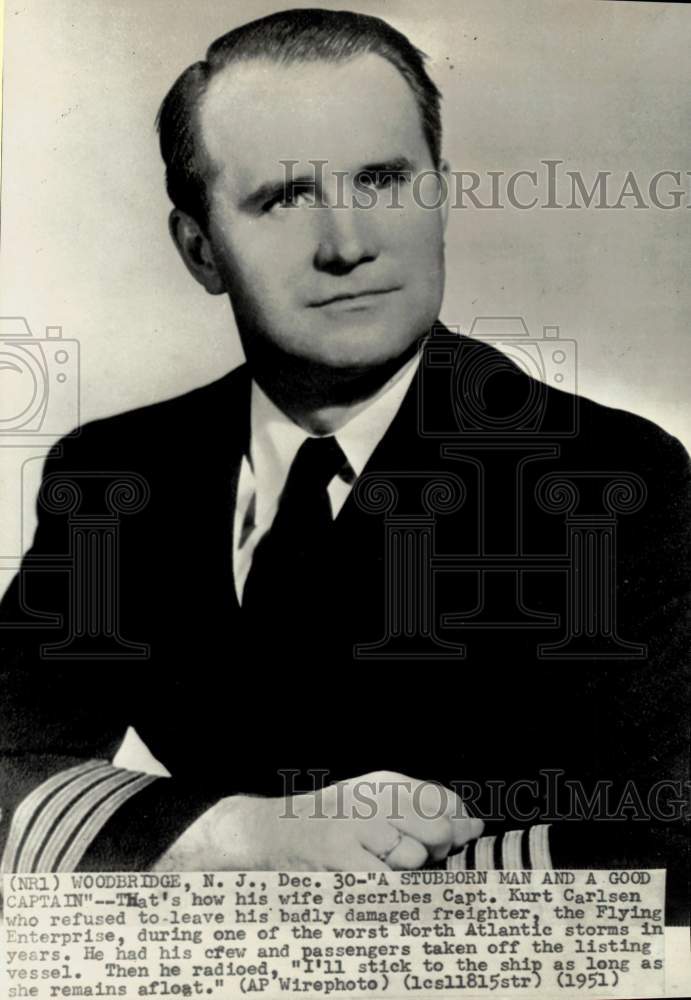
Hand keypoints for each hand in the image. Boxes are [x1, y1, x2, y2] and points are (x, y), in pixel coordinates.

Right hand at [153, 771, 481, 870]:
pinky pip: (390, 886)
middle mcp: (372, 798)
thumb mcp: (375, 801)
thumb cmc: (331, 824)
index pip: (445, 803)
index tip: (454, 840)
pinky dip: (392, 895)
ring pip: (414, 858)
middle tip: (409, 857)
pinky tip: (371, 886)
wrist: (270, 834)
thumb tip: (474, 825)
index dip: (457, 827)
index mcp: (384, 783)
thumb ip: (423, 808)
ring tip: (375, 867)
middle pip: (437, 830)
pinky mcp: (342, 861)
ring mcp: (356, 829)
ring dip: (404, 873)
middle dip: (434, 851)